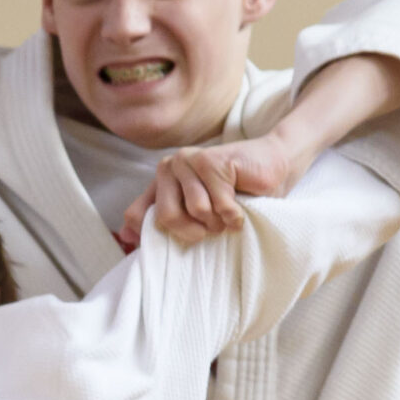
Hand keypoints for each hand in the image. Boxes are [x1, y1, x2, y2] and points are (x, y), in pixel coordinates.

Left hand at [122, 139, 294, 247]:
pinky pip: (220, 205)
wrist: (274, 163)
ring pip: (197, 211)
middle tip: (213, 225)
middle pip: (166, 217)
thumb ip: (164, 218)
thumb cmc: (237, 193)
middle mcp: (168, 167)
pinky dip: (235, 213)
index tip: (182, 239)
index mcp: (161, 181)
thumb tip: (125, 237)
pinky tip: (242, 202)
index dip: (155, 235)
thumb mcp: (199, 211)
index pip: (137, 215)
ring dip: (220, 221)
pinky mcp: (211, 160)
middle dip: (195, 230)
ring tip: (229, 210)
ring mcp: (188, 161)